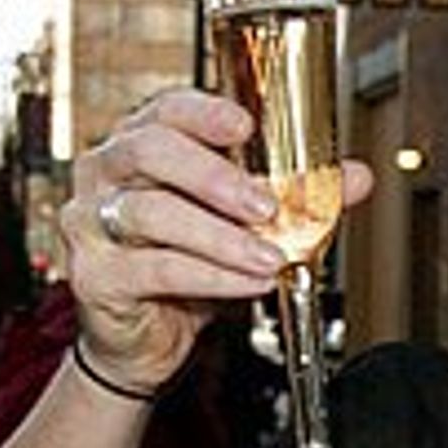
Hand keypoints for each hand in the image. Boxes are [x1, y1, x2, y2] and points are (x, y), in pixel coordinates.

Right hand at [60, 89, 372, 392]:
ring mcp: (91, 222)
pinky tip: (248, 281)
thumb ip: (298, 196)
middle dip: (216, 176)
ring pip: (152, 213)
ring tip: (269, 255)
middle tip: (267, 203)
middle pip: (151, 151)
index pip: (167, 110)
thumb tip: (355, 177)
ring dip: (222, 236)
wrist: (142, 337)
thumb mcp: (244, 224)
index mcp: (142, 145)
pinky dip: (211, 276)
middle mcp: (108, 175)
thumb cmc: (183, 265)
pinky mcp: (96, 275)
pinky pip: (156, 269)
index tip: (245, 125)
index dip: (205, 112)